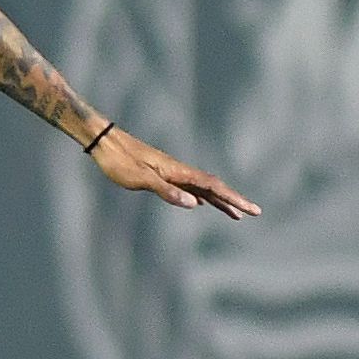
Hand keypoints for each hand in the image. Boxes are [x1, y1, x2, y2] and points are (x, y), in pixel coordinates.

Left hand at [89, 127, 260, 218]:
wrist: (105, 142)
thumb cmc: (120, 160)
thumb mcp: (141, 179)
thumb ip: (167, 191)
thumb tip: (195, 204)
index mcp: (178, 171)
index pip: (214, 187)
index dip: (233, 199)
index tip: (251, 211)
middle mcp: (179, 171)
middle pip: (214, 187)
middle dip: (234, 201)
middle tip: (254, 213)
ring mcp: (172, 172)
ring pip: (203, 188)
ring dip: (221, 201)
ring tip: (235, 215)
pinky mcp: (162, 174)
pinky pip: (190, 188)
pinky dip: (203, 197)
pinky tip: (203, 203)